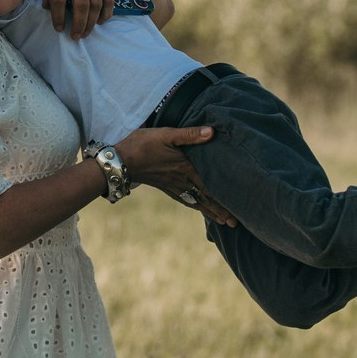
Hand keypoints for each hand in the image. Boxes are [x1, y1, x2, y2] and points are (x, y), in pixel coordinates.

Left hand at [37, 0, 114, 38]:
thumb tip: (45, 6)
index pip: (57, 0)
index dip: (57, 17)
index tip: (59, 29)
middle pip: (80, 6)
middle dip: (78, 25)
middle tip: (75, 37)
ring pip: (95, 4)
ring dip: (91, 22)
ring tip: (86, 33)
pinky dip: (107, 13)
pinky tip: (100, 21)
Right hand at [112, 126, 235, 225]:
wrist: (120, 161)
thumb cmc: (143, 145)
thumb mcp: (166, 135)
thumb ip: (190, 134)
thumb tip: (212, 132)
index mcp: (185, 170)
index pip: (209, 189)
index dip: (224, 201)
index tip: (237, 213)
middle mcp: (181, 181)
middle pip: (205, 199)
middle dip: (220, 212)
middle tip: (235, 224)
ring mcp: (173, 186)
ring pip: (196, 202)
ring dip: (210, 212)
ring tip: (222, 222)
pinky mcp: (165, 186)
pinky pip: (185, 199)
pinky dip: (195, 206)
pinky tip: (198, 208)